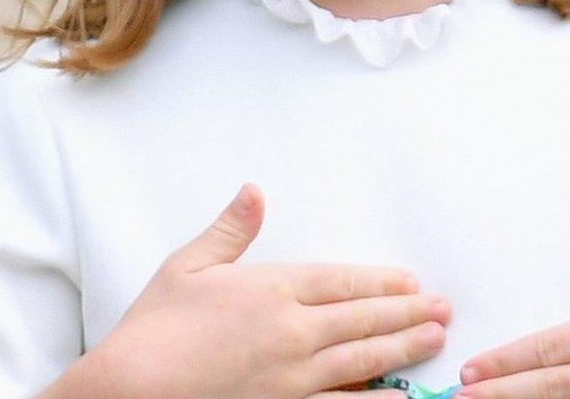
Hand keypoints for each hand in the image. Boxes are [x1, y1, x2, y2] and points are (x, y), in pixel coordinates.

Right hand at [50, 184, 450, 398]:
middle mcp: (291, 332)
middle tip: (443, 309)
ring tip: (436, 340)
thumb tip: (254, 191)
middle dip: (408, 312)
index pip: (343, 282)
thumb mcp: (186, 268)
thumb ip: (230, 230)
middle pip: (364, 318)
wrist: (126, 391)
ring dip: (404, 348)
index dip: (383, 282)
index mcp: (271, 290)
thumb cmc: (151, 332)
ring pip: (363, 359)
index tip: (411, 282)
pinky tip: (401, 396)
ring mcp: (291, 377)